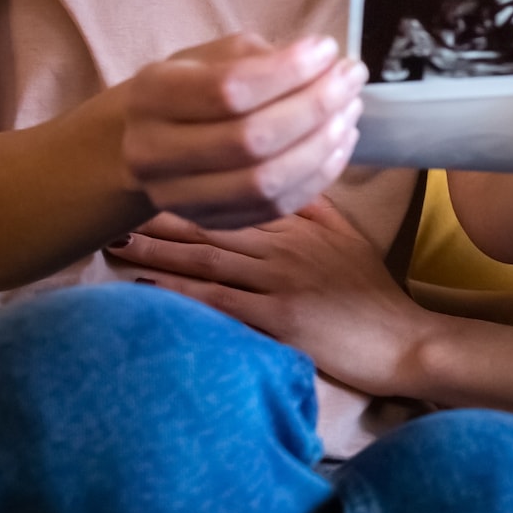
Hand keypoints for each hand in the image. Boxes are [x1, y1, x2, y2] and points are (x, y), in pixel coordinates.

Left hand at [106, 202, 424, 395]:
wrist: (401, 339)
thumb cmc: (372, 291)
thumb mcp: (348, 235)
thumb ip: (312, 204)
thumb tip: (277, 173)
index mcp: (297, 222)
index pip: (234, 193)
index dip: (189, 183)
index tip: (148, 174)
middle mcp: (284, 245)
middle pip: (210, 222)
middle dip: (157, 212)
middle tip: (110, 202)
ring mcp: (280, 280)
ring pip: (208, 256)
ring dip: (158, 247)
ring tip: (115, 239)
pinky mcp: (279, 317)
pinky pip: (221, 300)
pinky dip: (182, 290)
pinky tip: (148, 284)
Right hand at [120, 34, 367, 229]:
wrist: (140, 145)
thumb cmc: (186, 89)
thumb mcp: (207, 57)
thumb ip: (256, 56)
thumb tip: (322, 64)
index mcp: (151, 96)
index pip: (228, 89)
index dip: (288, 71)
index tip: (328, 50)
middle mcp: (156, 152)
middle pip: (251, 139)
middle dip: (315, 106)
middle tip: (351, 78)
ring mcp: (181, 197)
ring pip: (265, 182)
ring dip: (322, 144)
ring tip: (351, 110)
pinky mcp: (211, 222)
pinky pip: (275, 208)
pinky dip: (318, 176)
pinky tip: (340, 144)